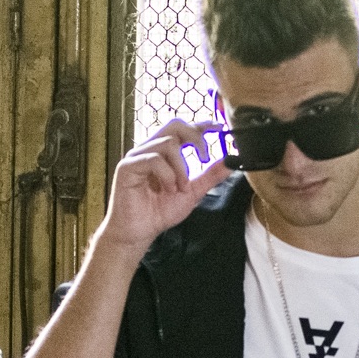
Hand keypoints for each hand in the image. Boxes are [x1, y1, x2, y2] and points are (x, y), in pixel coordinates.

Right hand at [98, 119, 231, 256]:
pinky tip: (168, 189)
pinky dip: (167, 175)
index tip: (218, 127)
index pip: (182, 130)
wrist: (140, 233)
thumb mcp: (192, 193)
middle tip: (204, 157)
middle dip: (194, 138)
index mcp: (163, 153)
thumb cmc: (159, 213)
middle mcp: (149, 150)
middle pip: (174, 126)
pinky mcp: (127, 167)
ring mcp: (137, 157)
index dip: (200, 125)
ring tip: (180, 188)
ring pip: (167, 143)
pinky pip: (154, 159)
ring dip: (181, 167)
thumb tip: (231, 162)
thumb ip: (209, 176)